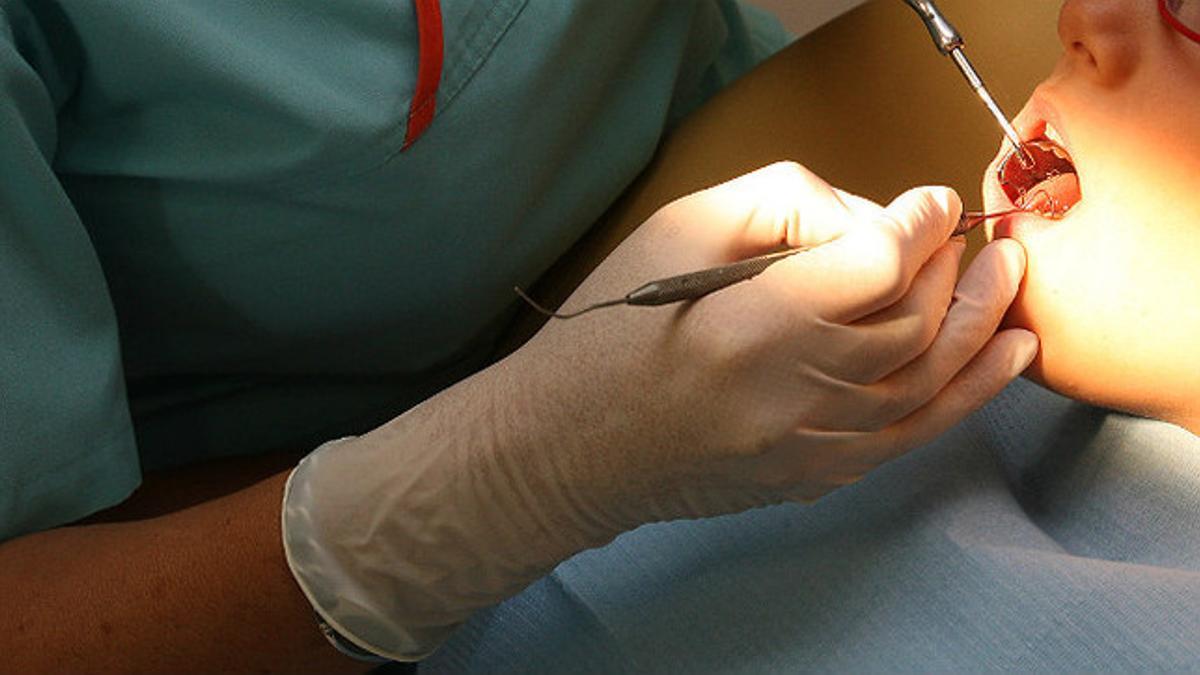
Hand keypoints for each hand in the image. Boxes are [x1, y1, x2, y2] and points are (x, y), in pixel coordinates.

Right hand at [502, 162, 1036, 518]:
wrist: (569, 443)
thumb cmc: (615, 330)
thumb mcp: (680, 230)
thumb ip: (785, 205)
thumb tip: (871, 220)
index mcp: (752, 325)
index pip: (880, 265)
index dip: (920, 224)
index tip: (928, 203)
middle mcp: (792, 395)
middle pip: (914, 322)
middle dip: (951, 268)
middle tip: (963, 238)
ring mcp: (810, 448)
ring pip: (929, 381)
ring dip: (982, 324)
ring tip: (1009, 279)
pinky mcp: (816, 478)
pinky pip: (914, 435)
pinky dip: (970, 392)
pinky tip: (1007, 354)